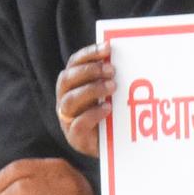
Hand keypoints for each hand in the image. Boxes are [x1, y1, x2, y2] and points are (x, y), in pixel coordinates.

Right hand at [54, 42, 115, 159]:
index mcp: (72, 84)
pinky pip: (78, 124)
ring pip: (69, 101)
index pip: (74, 63)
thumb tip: (129, 55)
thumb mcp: (112, 93)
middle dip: (89, 71)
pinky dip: (93, 114)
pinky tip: (108, 108)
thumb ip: (113, 77)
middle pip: (67, 79)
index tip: (108, 47)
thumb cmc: (112, 114)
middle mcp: (64, 99)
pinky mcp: (74, 137)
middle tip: (112, 70)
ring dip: (91, 90)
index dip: (89, 54)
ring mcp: (67, 119)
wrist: (113, 146)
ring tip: (113, 87)